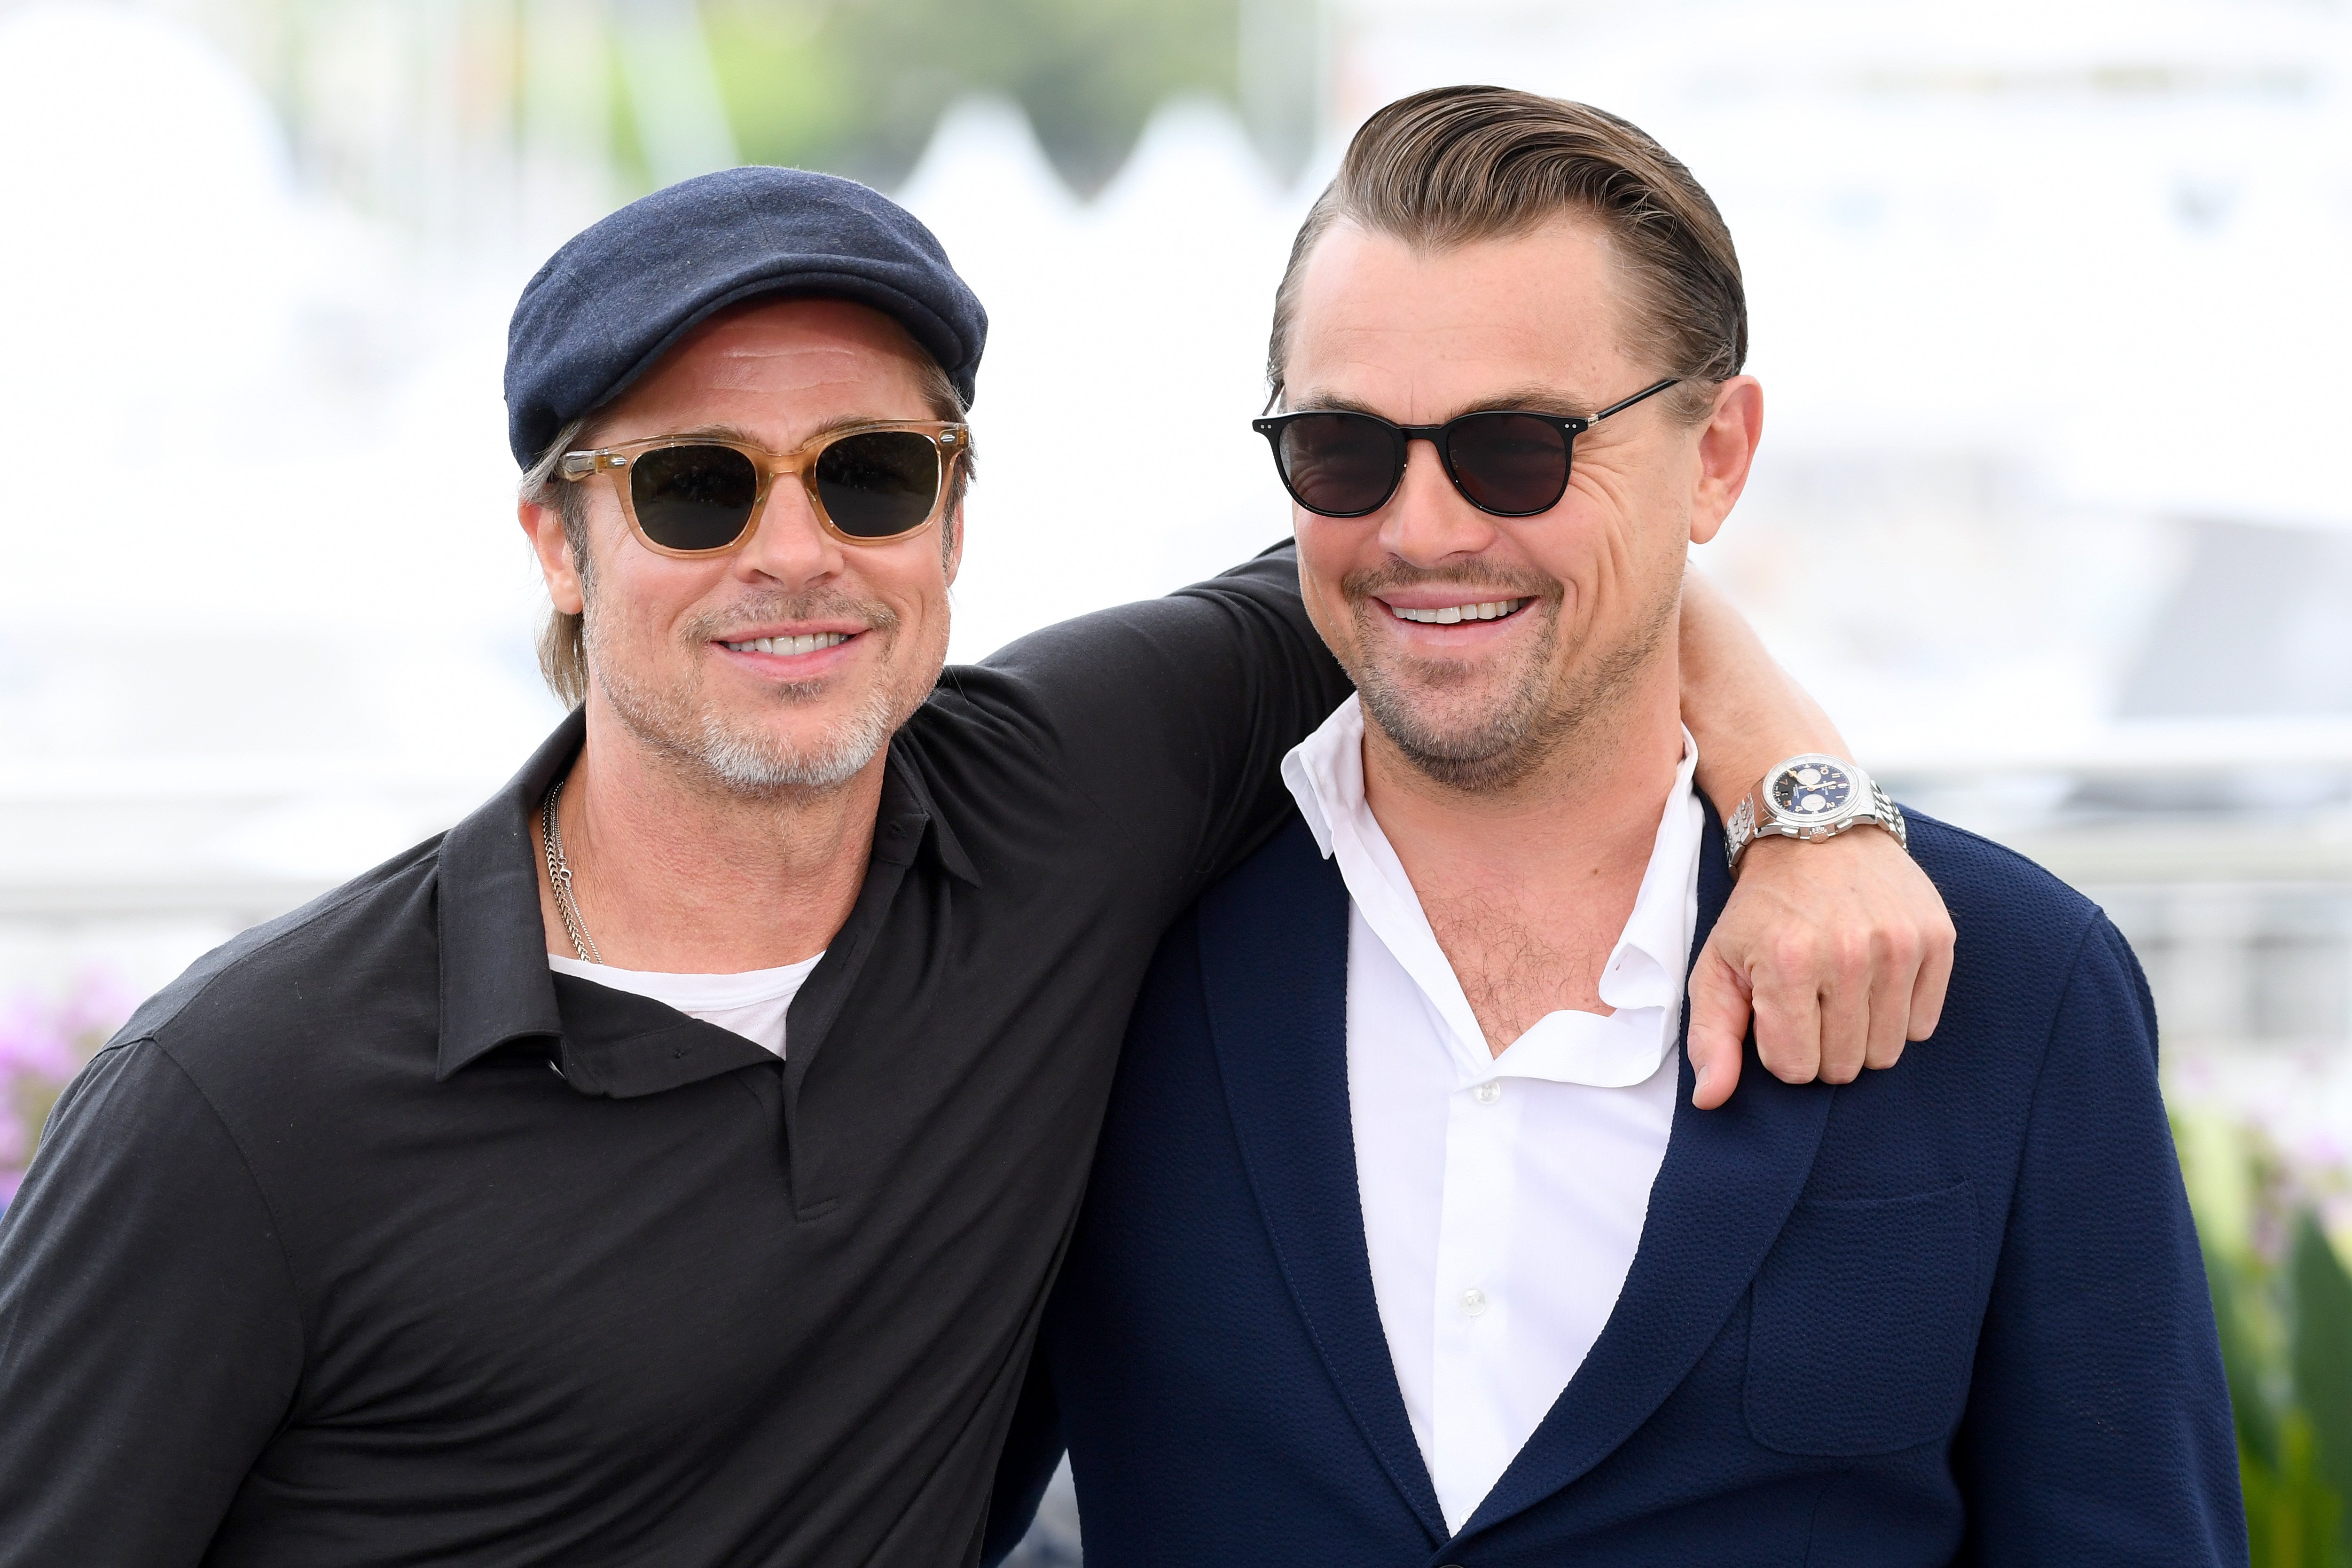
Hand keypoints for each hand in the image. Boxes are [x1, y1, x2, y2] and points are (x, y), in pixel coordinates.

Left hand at [1684, 827, 1954, 1109]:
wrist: (1816, 829)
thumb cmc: (1760, 909)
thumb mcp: (1717, 965)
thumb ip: (1711, 1037)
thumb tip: (1711, 1101)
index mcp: (1789, 963)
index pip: (1796, 1069)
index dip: (1782, 1051)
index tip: (1776, 1014)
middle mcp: (1850, 955)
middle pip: (1844, 1066)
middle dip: (1820, 1047)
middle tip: (1809, 1003)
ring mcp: (1900, 946)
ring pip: (1888, 1052)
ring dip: (1860, 1035)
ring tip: (1839, 992)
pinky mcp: (1937, 938)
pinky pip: (1923, 1024)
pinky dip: (1897, 1014)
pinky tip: (1873, 979)